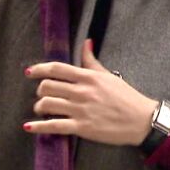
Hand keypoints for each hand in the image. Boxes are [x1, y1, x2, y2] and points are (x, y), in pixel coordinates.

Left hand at [23, 39, 156, 144]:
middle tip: (43, 94)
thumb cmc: (127, 97)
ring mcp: (80, 110)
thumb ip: (92, 61)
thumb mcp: (109, 75)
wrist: (141, 120)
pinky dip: (38, 126)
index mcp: (88, 77)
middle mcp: (81, 92)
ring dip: (39, 107)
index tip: (30, 72)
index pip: (57, 69)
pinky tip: (28, 127)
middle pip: (47, 86)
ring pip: (47, 104)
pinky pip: (53, 125)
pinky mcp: (81, 127)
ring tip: (41, 109)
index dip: (39, 69)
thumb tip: (86, 43)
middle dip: (40, 90)